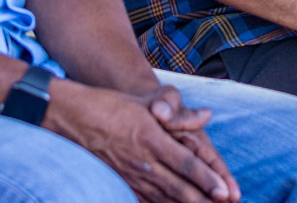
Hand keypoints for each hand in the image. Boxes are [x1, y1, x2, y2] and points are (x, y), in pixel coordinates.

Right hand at [43, 79, 235, 202]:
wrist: (70, 117)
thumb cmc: (110, 105)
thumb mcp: (147, 103)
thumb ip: (180, 114)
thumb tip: (207, 115)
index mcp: (152, 138)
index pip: (186, 164)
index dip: (207, 180)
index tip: (225, 192)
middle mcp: (143, 161)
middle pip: (179, 187)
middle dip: (203, 201)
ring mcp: (130, 175)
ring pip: (162, 198)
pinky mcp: (119, 183)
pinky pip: (142, 202)